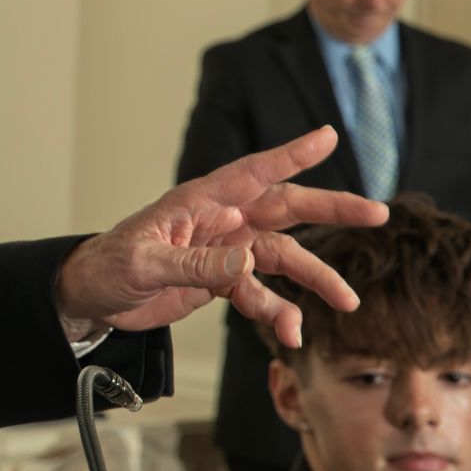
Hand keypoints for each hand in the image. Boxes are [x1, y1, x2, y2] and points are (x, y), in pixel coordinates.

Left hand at [55, 126, 378, 347]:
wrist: (92, 298)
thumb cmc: (108, 266)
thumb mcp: (143, 265)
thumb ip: (194, 265)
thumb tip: (247, 264)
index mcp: (198, 202)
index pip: (250, 173)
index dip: (289, 155)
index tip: (328, 136)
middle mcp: (220, 221)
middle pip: (285, 210)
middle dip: (332, 210)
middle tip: (378, 213)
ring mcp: (225, 252)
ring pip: (283, 259)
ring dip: (314, 279)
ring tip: (346, 302)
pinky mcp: (222, 282)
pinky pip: (262, 295)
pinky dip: (279, 313)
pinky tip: (291, 334)